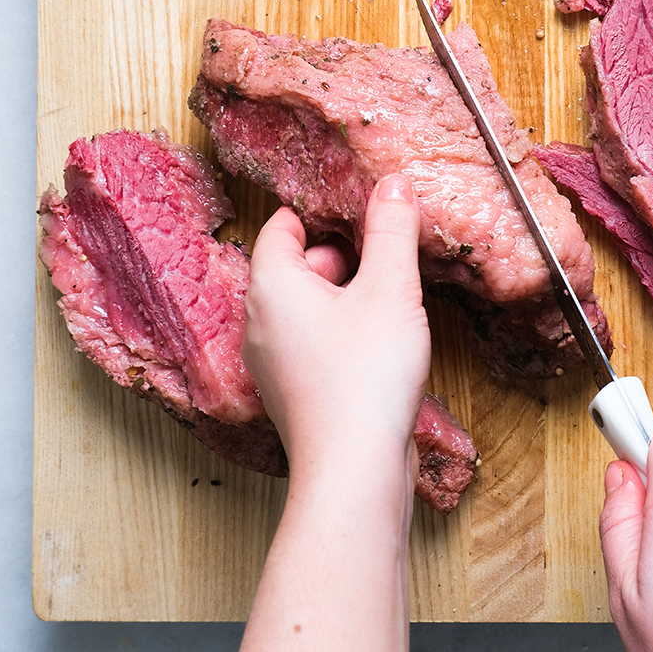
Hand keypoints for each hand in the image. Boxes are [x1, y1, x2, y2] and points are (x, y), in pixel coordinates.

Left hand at [242, 173, 430, 472]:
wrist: (353, 468)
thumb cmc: (365, 377)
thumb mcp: (390, 289)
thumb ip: (392, 230)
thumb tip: (392, 184)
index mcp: (271, 285)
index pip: (282, 226)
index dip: (320, 211)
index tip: (357, 206)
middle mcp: (260, 322)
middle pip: (296, 266)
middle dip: (342, 255)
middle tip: (387, 254)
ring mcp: (272, 362)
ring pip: (306, 308)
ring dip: (345, 297)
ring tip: (390, 300)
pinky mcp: (293, 392)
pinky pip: (312, 343)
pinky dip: (341, 333)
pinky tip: (380, 344)